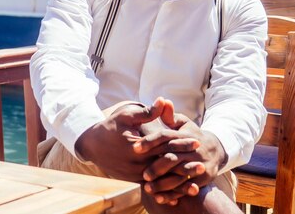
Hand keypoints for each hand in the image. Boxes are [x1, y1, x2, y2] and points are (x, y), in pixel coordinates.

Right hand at [75, 98, 198, 181]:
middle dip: (185, 163)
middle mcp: (136, 162)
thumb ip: (147, 112)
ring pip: (160, 179)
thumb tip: (163, 101)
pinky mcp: (132, 180)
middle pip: (166, 164)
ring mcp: (134, 174)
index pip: (164, 144)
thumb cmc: (110, 127)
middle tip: (202, 162)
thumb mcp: (127, 115)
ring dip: (178, 180)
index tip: (196, 140)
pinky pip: (152, 186)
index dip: (181, 142)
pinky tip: (178, 192)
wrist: (92, 145)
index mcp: (137, 146)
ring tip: (196, 180)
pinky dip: (166, 189)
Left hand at [136, 118, 226, 204]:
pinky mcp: (204, 178)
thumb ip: (170, 116)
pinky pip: (187, 187)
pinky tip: (161, 198)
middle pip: (172, 158)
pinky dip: (174, 194)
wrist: (216, 150)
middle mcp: (192, 150)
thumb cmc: (192, 135)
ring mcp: (199, 164)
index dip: (150, 142)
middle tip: (143, 174)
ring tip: (148, 189)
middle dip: (156, 166)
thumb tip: (162, 101)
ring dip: (163, 183)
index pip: (165, 137)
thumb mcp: (183, 123)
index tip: (135, 148)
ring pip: (179, 175)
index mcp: (184, 135)